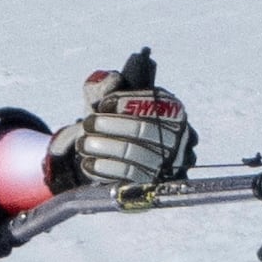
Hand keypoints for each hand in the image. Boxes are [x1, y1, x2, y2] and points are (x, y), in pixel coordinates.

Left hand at [61, 49, 195, 193]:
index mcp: (172, 109)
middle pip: (143, 129)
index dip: (126, 102)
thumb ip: (105, 84)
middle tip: (87, 124)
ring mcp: (168, 162)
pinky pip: (128, 175)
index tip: (102, 104)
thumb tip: (111, 79)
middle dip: (110, 125)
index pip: (154, 102)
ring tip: (83, 143)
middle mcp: (178, 136)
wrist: (107, 156)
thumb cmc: (111, 122)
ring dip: (102, 146)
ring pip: (133, 152)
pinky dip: (105, 167)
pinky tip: (89, 162)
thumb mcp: (106, 100)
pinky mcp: (153, 183)